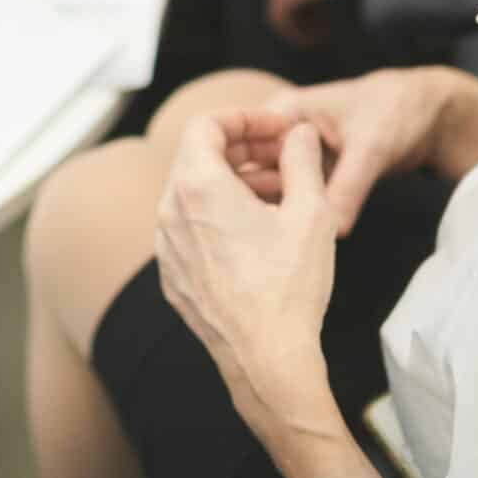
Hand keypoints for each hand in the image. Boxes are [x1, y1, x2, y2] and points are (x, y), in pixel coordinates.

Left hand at [156, 115, 339, 441]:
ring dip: (233, 182)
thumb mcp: (311, 212)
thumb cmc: (288, 288)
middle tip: (283, 156)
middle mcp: (169, 212)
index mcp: (197, 187)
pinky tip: (257, 231)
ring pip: (193, 193)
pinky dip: (218, 216)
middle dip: (243, 148)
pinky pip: (189, 229)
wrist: (266, 360)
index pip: (206, 124)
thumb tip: (298, 134)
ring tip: (280, 193)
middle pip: (197, 156)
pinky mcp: (171, 276)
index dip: (244, 117)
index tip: (276, 128)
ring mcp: (165, 247)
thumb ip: (302, 159)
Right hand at [194, 65, 477, 232]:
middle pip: (245, 170)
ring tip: (258, 250)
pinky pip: (291, 200)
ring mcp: (295, 158)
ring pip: (267, 190)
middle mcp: (281, 134)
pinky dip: (289, 218)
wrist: (430, 115)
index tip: (227, 216)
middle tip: (240, 243)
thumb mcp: (371, 148)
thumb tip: (332, 232)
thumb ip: (349, 188)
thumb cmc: (397, 112)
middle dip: (242, 203)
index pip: (238, 142)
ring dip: (264, 215)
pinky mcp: (312, 178)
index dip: (228, 177)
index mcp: (283, 112)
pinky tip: (283, 247)